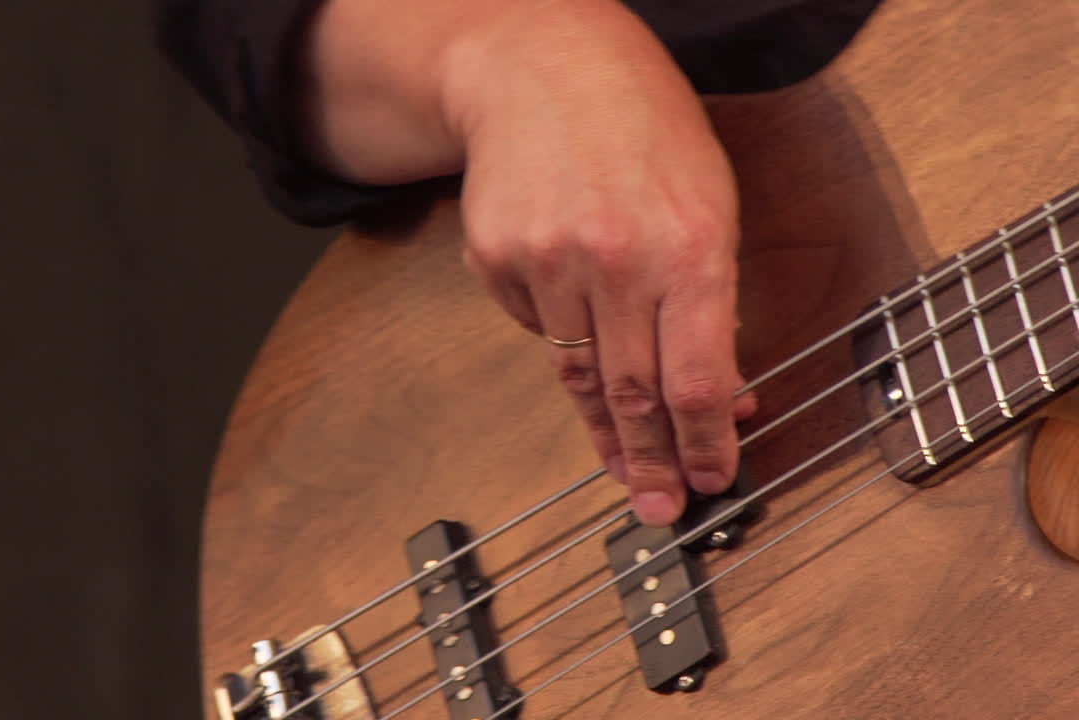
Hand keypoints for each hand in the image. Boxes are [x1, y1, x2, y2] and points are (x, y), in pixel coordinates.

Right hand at [304, 0, 755, 525]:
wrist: (539, 67)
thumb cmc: (640, 125)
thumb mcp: (710, 202)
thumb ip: (716, 300)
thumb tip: (725, 391)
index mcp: (687, 246)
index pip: (698, 380)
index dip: (706, 445)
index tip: (712, 479)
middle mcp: (615, 262)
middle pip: (635, 394)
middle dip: (651, 462)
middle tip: (661, 506)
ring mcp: (547, 263)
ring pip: (580, 374)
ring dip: (607, 426)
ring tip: (625, 466)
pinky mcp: (497, 263)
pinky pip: (536, 331)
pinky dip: (563, 341)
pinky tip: (578, 321)